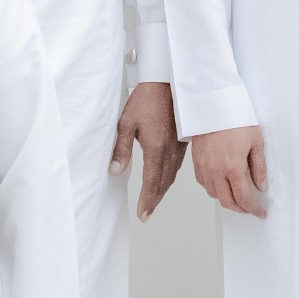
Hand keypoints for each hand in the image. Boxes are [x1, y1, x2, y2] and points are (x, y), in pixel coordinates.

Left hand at [109, 81, 186, 221]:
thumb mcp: (126, 123)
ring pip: (171, 176)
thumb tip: (116, 171)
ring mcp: (178, 147)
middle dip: (154, 200)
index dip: (146, 199)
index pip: (151, 181)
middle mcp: (169, 151)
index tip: (142, 213)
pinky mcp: (182, 142)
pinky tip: (165, 180)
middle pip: (163, 183)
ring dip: (162, 191)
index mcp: (155, 148)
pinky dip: (170, 178)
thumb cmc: (146, 100)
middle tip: (146, 214)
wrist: (168, 83)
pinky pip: (177, 166)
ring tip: (154, 201)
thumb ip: (121, 148)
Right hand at [191, 125, 267, 217]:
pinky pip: (204, 184)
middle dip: (241, 209)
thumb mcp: (256, 141)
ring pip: (214, 195)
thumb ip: (259, 167)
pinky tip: (222, 183)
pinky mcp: (196, 162)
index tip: (260, 213)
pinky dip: (214, 189)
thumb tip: (261, 186)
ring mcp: (204, 167)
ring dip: (227, 199)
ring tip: (238, 195)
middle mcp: (216, 171)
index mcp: (233, 167)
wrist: (212, 104)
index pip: (244, 198)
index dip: (253, 209)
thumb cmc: (235, 118)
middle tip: (251, 207)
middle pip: (227, 202)